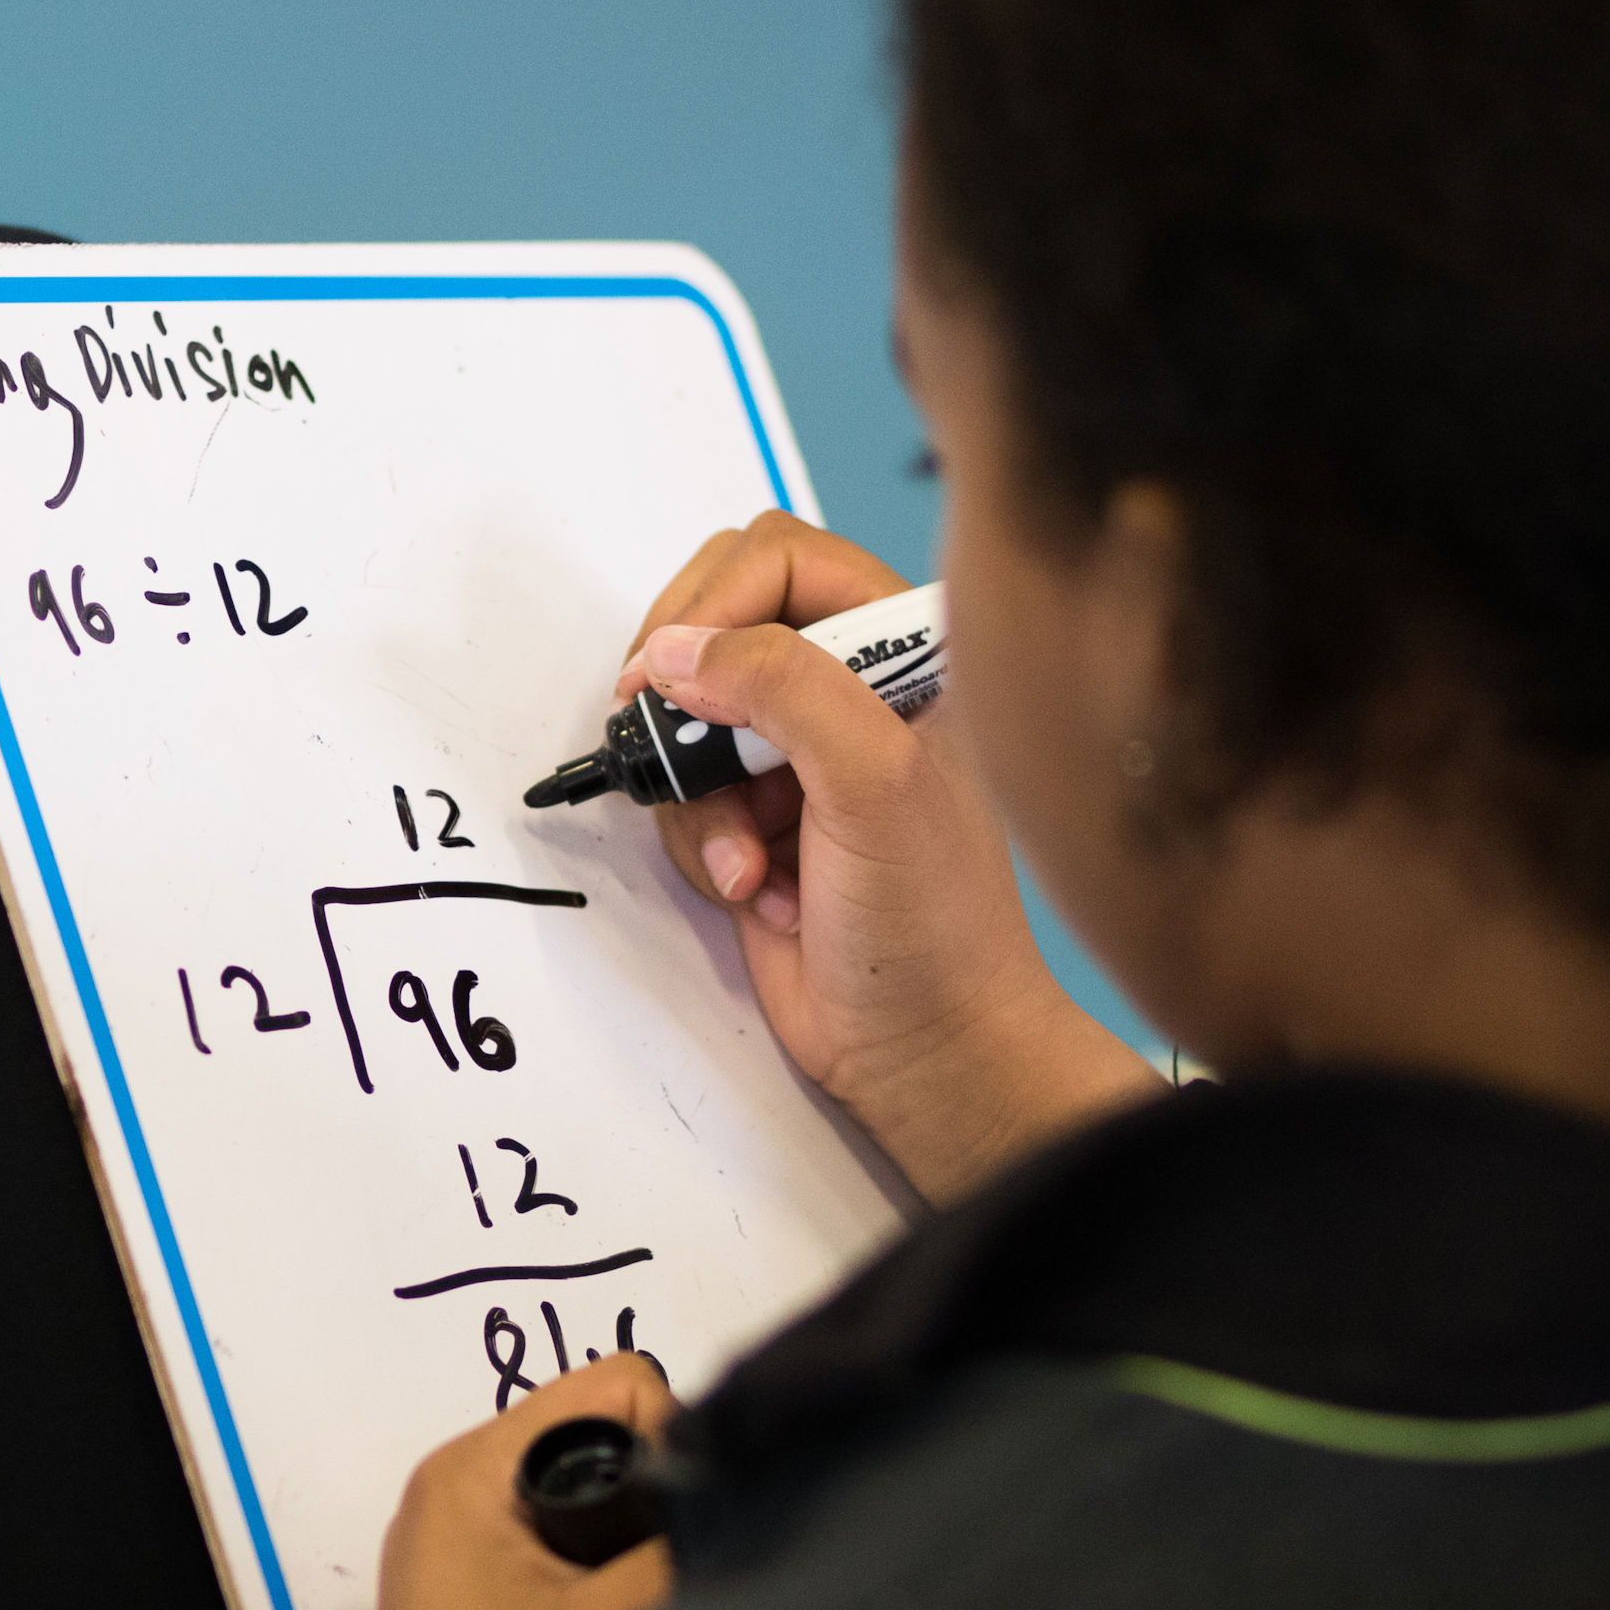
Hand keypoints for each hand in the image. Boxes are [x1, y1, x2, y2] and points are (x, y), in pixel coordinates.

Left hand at [365, 1355, 680, 1609]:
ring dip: (626, 1530)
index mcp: (475, 1468)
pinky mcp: (469, 1577)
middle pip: (600, 1427)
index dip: (674, 1440)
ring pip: (584, 1482)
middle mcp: (458, 1480)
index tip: (684, 1522)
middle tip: (667, 1564)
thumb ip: (681, 1545)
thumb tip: (746, 1503)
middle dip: (652, 1484)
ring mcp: (458, 1531)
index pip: (618, 1385)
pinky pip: (557, 1529)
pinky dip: (598, 1559)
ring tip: (641, 1596)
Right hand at [628, 510, 1159, 1201]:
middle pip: (719, 625)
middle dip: (689, 697)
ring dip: (698, 795)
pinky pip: (682, 797)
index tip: (673, 671)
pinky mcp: (755, 820)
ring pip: (686, 719)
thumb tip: (678, 651)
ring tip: (751, 862)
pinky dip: (701, 845)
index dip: (716, 603)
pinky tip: (756, 892)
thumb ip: (783, 688)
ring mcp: (797, 757)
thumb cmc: (936, 922)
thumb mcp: (874, 780)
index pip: (784, 560)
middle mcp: (850, 691)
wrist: (923, 1048)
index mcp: (905, 652)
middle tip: (676, 744)